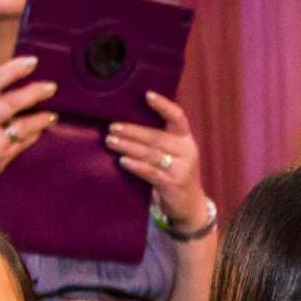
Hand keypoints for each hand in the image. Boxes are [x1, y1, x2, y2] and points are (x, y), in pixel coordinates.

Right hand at [0, 56, 58, 196]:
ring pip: (24, 125)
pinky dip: (32, 134)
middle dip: (35, 92)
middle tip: (51, 87)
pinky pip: (23, 143)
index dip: (14, 69)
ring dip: (41, 118)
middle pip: (13, 102)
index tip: (32, 62)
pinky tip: (38, 130)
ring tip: (52, 115)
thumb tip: (6, 87)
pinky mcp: (1, 160)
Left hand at [105, 92, 208, 226]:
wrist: (190, 205)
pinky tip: (122, 161)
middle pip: (157, 136)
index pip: (177, 117)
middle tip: (112, 126)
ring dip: (128, 147)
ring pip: (151, 154)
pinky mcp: (173, 184)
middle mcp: (186, 151)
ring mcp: (181, 169)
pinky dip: (135, 165)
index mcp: (185, 139)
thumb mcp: (174, 154)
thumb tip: (126, 122)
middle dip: (132, 131)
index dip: (163, 105)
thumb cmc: (175, 174)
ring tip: (110, 141)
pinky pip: (151, 172)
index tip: (147, 94)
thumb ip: (159, 139)